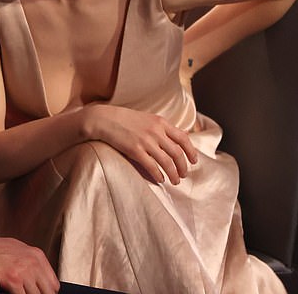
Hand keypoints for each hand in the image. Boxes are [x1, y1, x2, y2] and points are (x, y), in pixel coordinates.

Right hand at [0, 229, 59, 293]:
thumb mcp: (16, 250)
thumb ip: (29, 262)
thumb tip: (36, 277)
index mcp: (37, 255)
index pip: (53, 283)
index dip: (44, 292)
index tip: (37, 293)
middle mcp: (34, 262)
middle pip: (49, 292)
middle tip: (25, 293)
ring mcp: (25, 271)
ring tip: (17, 292)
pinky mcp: (13, 280)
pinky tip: (8, 292)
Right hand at [83, 104, 197, 184]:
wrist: (103, 119)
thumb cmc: (124, 119)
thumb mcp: (146, 118)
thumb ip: (160, 127)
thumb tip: (177, 137)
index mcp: (160, 122)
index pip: (183, 138)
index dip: (191, 152)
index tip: (194, 161)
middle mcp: (156, 131)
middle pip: (177, 153)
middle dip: (183, 167)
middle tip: (184, 175)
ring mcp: (146, 141)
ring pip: (167, 162)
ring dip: (173, 174)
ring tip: (175, 181)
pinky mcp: (135, 150)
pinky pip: (152, 166)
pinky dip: (158, 175)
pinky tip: (160, 179)